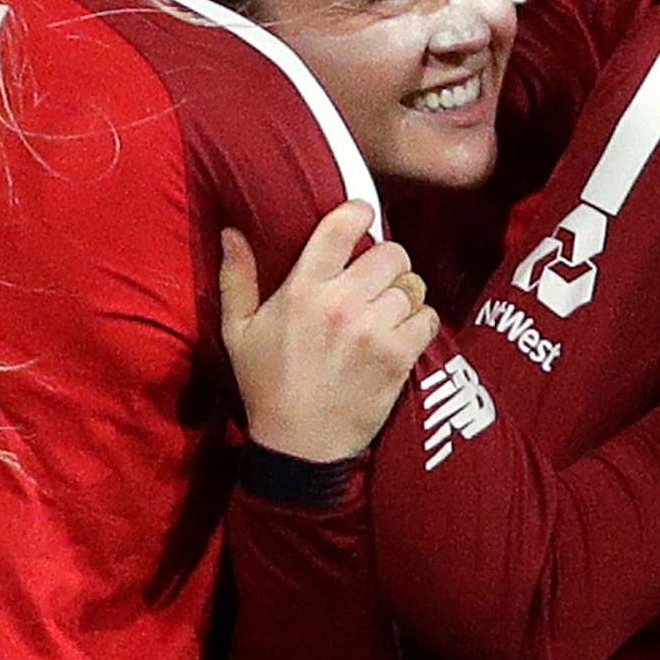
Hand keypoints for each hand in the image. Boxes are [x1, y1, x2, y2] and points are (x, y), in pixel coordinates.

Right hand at [220, 200, 438, 462]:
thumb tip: (232, 231)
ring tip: (387, 312)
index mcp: (302, 290)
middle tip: (376, 279)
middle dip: (387, 262)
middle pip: (391, 252)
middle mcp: (340, 303)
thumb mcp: (237, 331)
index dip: (359, 212)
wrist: (299, 447)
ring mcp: (373, 330)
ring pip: (412, 285)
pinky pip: (427, 318)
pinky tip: (401, 334)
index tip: (363, 218)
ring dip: (403, 296)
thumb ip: (236, 277)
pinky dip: (419, 323)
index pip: (341, 227)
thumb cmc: (265, 386)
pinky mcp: (397, 356)